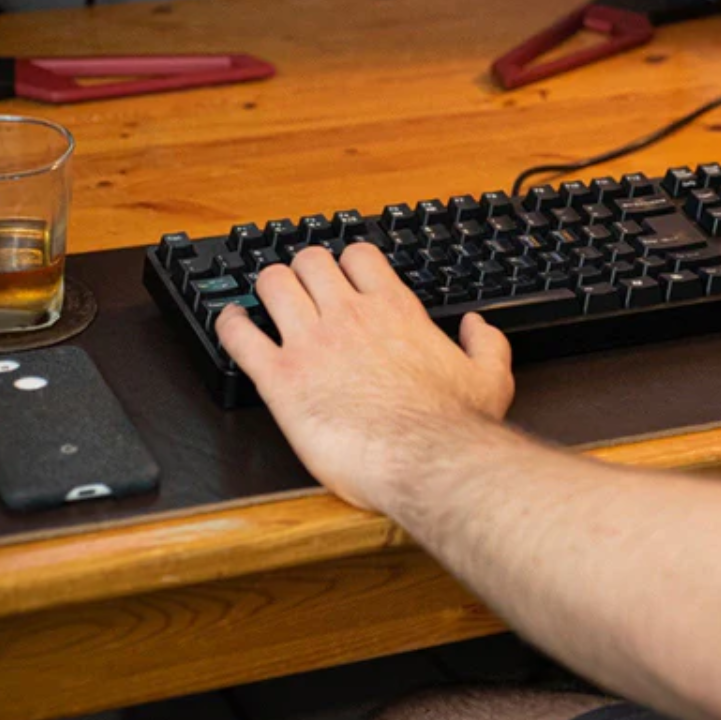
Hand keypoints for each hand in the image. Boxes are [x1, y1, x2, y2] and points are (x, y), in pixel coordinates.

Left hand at [216, 244, 514, 510]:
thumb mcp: (490, 379)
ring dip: (267, 288)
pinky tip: (233, 324)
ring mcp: (311, 343)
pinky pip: (239, 335)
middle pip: (309, 261)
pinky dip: (230, 324)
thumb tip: (479, 327)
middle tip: (300, 287)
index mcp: (395, 311)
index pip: (358, 256)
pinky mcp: (281, 380)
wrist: (424, 463)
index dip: (346, 261)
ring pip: (272, 284)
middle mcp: (349, 316)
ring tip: (265, 302)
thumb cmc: (452, 428)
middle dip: (302, 270)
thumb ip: (486, 344)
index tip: (342, 274)